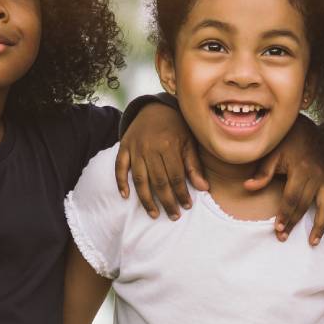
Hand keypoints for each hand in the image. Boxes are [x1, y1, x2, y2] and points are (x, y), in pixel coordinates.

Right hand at [116, 102, 208, 219]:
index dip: (181, 193)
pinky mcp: (124, 147)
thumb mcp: (188, 142)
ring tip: (154, 214)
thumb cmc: (176, 127)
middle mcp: (150, 148)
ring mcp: (135, 148)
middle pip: (158, 181)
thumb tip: (204, 188)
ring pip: (139, 179)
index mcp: (168, 145)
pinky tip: (125, 196)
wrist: (154, 108)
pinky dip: (120, 182)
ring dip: (146, 199)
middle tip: (173, 216)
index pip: (175, 176)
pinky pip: (120, 167)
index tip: (187, 206)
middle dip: (167, 201)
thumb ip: (194, 165)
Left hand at [244, 116, 323, 244]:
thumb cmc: (286, 142)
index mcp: (301, 169)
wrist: (306, 129)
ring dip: (321, 225)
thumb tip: (248, 187)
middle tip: (283, 237)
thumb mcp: (272, 153)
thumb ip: (263, 172)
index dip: (285, 215)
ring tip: (313, 241)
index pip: (292, 198)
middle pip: (306, 205)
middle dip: (295, 223)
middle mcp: (318, 175)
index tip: (278, 229)